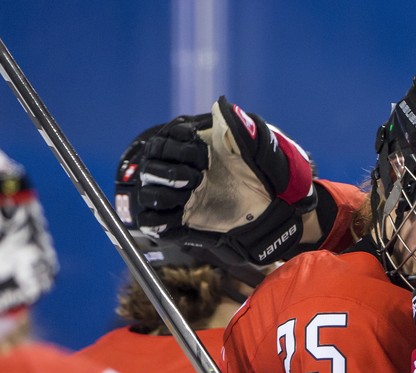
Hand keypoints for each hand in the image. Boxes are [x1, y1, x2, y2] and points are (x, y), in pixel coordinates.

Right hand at [133, 96, 316, 264]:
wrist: (268, 203)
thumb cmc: (255, 171)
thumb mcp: (249, 145)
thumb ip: (234, 125)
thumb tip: (220, 106)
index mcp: (187, 151)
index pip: (162, 143)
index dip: (175, 143)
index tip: (198, 145)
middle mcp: (176, 172)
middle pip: (149, 167)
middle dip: (170, 169)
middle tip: (198, 174)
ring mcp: (175, 198)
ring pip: (147, 194)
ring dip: (165, 192)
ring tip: (193, 190)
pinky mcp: (178, 221)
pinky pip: (152, 223)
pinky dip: (159, 221)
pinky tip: (180, 214)